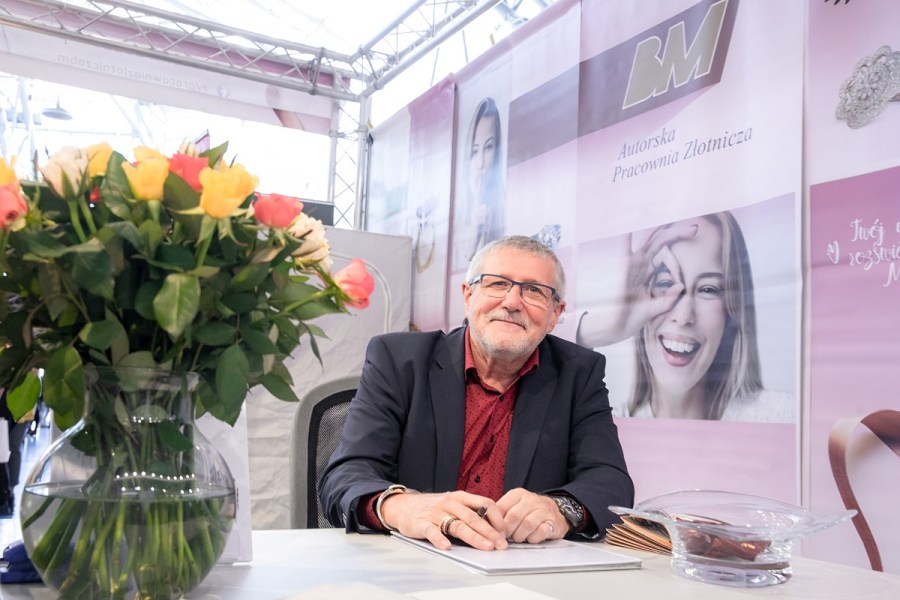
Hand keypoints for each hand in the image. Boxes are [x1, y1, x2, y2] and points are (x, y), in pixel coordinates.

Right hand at [380, 490, 507, 550]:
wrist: (403, 505)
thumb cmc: (432, 507)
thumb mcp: (453, 503)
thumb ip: (470, 511)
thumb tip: (493, 527)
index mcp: (460, 497)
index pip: (484, 504)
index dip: (497, 518)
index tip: (504, 532)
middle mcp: (450, 503)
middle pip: (473, 517)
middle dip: (490, 532)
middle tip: (501, 544)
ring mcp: (436, 513)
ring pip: (458, 525)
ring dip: (474, 537)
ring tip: (486, 546)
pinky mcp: (422, 523)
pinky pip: (433, 532)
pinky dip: (440, 540)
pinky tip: (448, 547)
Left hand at [496, 488, 566, 542]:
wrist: (554, 511)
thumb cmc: (529, 511)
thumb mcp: (514, 505)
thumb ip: (501, 513)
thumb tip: (485, 523)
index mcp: (518, 494)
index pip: (502, 507)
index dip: (496, 523)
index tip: (494, 531)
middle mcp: (531, 499)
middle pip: (514, 516)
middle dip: (507, 531)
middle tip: (505, 538)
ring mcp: (543, 510)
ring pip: (527, 524)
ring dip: (519, 535)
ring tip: (517, 538)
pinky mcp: (553, 522)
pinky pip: (541, 532)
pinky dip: (533, 538)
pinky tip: (530, 538)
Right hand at [576, 222, 696, 347]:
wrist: (620, 327)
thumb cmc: (634, 316)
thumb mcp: (658, 306)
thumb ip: (670, 297)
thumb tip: (682, 286)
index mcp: (647, 270)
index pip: (665, 252)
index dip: (677, 250)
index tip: (689, 251)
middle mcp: (640, 264)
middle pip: (660, 242)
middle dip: (677, 233)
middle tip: (695, 228)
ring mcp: (633, 265)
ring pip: (651, 242)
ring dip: (665, 232)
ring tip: (678, 223)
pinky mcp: (625, 270)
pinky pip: (625, 251)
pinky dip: (626, 239)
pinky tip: (629, 229)